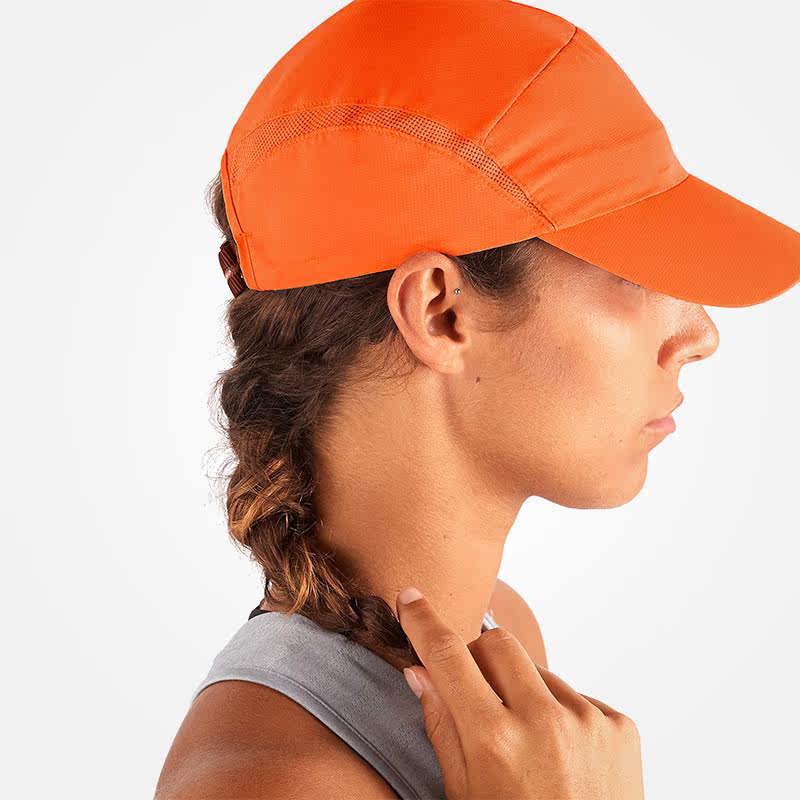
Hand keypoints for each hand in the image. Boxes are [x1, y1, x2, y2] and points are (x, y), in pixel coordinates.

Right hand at [397, 587, 643, 799]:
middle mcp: (543, 722)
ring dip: (523, 692)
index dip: (424, 623)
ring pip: (537, 670)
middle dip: (479, 657)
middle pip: (497, 643)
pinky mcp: (620, 726)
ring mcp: (587, 720)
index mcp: (494, 741)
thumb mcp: (465, 796)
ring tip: (528, 744)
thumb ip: (442, 727)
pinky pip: (575, 695)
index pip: (448, 657)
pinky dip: (560, 713)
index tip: (411, 599)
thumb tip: (420, 671)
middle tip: (477, 694)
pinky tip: (562, 755)